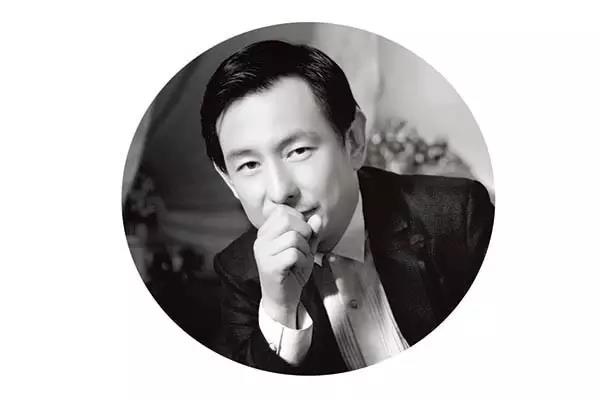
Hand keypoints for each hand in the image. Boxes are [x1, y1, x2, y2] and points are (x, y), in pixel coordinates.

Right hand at [253, 205, 321, 327]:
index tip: (301, 237)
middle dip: (304, 232)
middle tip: (303, 248)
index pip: (283, 211)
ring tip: (300, 260)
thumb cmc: (292, 272)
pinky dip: (302, 261)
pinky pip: (293, 254)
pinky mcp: (270, 266)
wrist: (282, 300)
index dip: (299, 220)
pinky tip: (297, 268)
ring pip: (293, 237)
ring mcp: (263, 253)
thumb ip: (311, 233)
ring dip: (304, 249)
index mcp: (265, 233)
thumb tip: (317, 218)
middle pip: (288, 219)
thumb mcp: (305, 248)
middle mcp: (261, 240)